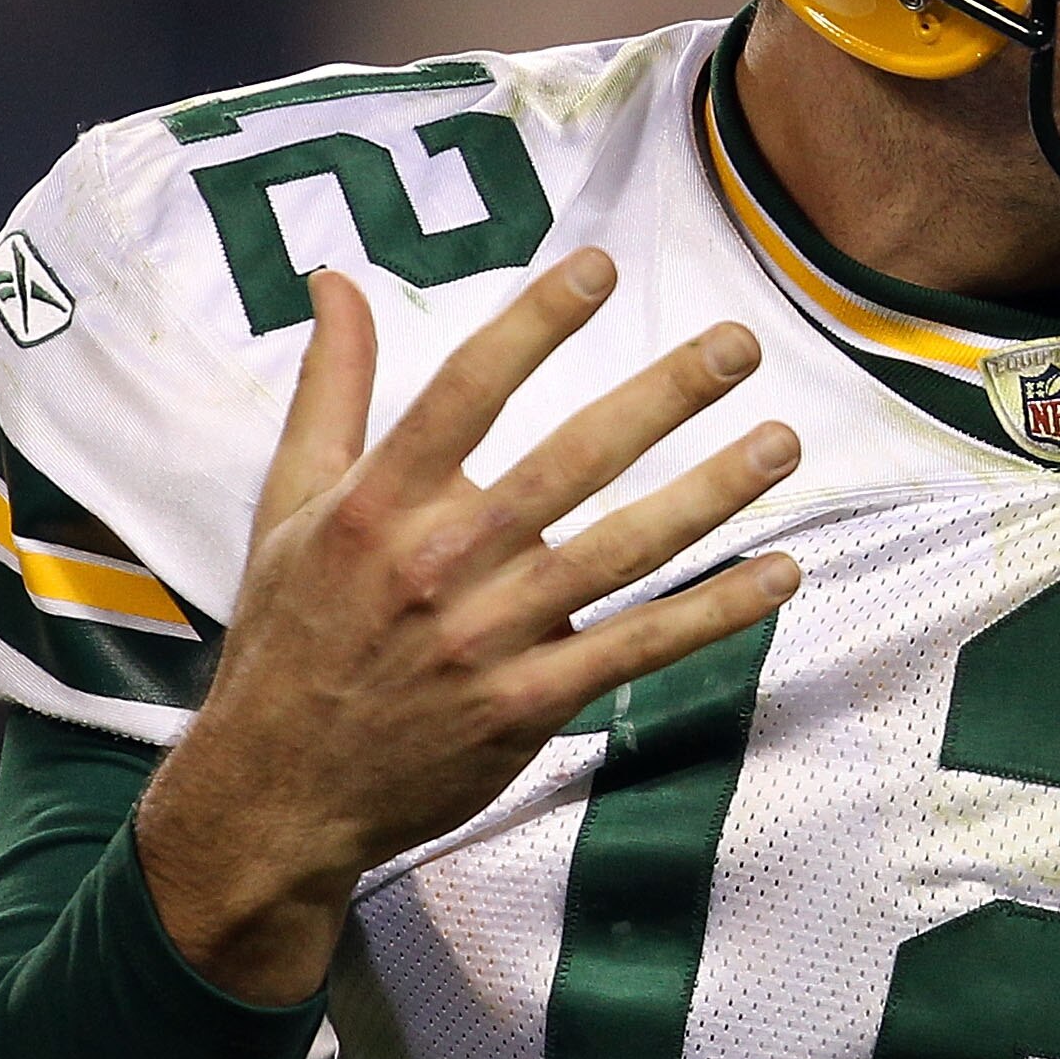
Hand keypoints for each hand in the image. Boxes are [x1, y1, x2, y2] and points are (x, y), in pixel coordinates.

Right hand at [132, 251, 799, 1002]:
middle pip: (568, 461)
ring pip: (621, 551)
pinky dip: (715, 613)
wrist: (278, 791)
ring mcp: (489, 637)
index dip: (534, 325)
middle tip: (740, 344)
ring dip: (710, 494)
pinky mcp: (528, 704)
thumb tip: (335, 279)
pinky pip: (638, 646)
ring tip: (781, 442)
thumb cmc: (289, 633)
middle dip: (662, 397)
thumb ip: (330, 387)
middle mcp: (438, 562)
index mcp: (377, 502)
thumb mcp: (288, 503)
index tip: (600, 266)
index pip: (466, 390)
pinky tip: (780, 576)